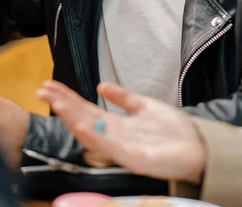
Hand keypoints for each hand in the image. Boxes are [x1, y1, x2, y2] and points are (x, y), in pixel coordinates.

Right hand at [38, 81, 205, 184]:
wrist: (200, 147)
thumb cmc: (174, 131)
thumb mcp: (145, 106)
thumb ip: (123, 97)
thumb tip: (100, 85)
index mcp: (116, 125)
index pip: (85, 109)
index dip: (67, 97)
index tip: (49, 85)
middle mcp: (114, 136)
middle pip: (82, 118)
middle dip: (62, 104)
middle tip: (42, 90)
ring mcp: (122, 148)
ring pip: (90, 132)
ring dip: (72, 117)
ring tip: (55, 103)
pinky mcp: (134, 157)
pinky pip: (110, 147)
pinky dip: (93, 137)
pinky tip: (80, 126)